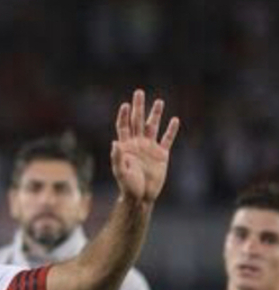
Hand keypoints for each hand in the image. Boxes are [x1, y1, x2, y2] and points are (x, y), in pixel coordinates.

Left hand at [112, 89, 179, 203]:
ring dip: (155, 114)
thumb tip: (114, 142)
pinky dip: (171, 130)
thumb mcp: (121, 172)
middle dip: (138, 107)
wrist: (141, 197)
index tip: (126, 105)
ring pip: (153, 127)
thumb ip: (117, 157)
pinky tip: (174, 120)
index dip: (124, 116)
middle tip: (139, 92)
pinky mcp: (161, 155)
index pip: (124, 126)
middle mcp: (137, 144)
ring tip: (158, 101)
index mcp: (126, 146)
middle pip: (138, 121)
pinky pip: (167, 140)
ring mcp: (150, 148)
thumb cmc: (128, 186)